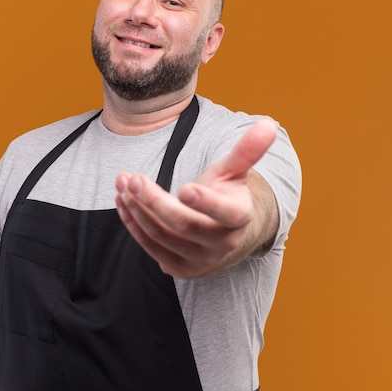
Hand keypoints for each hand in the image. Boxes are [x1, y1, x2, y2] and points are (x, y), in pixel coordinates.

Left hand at [115, 119, 277, 277]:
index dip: (206, 203)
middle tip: (134, 179)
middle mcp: (221, 245)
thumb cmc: (226, 195)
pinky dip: (133, 223)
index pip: (226, 213)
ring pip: (162, 236)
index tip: (184, 188)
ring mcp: (198, 260)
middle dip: (155, 201)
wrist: (222, 235)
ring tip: (123, 182)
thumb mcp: (235, 172)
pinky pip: (150, 246)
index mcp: (239, 218)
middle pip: (185, 225)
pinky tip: (122, 200)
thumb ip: (247, 150)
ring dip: (137, 209)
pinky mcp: (177, 268)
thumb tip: (268, 123)